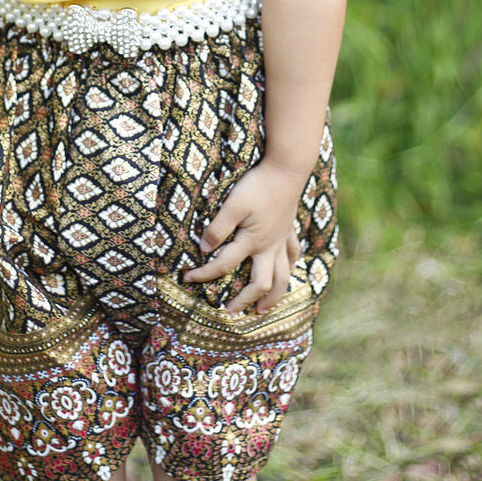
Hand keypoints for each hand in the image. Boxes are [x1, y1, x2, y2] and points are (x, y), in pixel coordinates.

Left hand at [182, 159, 305, 314]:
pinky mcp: (289, 229)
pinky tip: (288, 270)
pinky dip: (290, 265)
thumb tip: (204, 249)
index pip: (224, 264)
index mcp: (252, 241)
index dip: (204, 273)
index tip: (187, 278)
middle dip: (245, 300)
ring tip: (263, 310)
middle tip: (231, 312)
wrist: (287, 169)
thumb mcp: (232, 204)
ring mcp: (281, 239)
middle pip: (260, 283)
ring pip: (282, 277)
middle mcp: (268, 246)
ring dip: (273, 296)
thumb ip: (218, 228)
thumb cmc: (258, 185)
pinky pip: (293, 253)